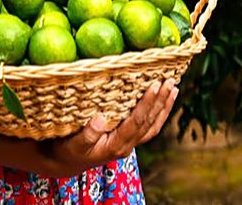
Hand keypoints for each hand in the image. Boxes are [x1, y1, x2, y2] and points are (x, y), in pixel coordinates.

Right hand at [36, 79, 177, 177]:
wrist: (68, 162)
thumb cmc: (70, 150)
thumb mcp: (74, 144)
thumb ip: (88, 134)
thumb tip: (100, 118)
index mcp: (116, 145)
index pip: (137, 122)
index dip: (147, 103)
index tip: (155, 85)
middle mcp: (127, 145)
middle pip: (149, 122)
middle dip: (160, 101)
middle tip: (169, 81)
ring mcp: (131, 143)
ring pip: (153, 125)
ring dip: (164, 106)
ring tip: (173, 87)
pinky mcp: (130, 139)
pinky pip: (150, 126)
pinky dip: (160, 112)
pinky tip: (165, 99)